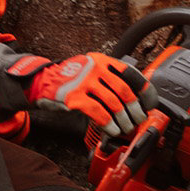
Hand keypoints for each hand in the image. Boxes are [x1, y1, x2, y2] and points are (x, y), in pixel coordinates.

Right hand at [11, 53, 154, 135]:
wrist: (41, 82)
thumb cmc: (68, 79)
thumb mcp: (89, 69)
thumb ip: (108, 77)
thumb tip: (132, 97)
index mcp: (101, 60)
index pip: (129, 73)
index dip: (142, 89)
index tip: (148, 102)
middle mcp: (95, 69)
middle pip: (124, 90)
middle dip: (134, 108)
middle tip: (138, 119)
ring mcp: (84, 82)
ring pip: (113, 104)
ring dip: (123, 120)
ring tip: (125, 128)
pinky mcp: (75, 98)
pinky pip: (98, 113)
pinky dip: (108, 123)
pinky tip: (112, 130)